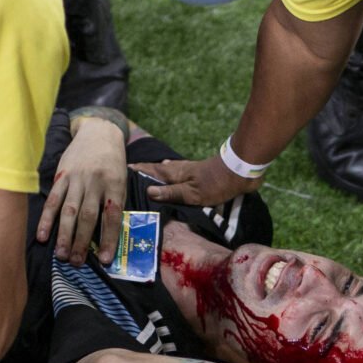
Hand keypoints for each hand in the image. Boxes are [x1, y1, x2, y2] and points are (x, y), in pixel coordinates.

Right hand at [36, 117, 125, 264]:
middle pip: (88, 216)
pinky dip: (47, 219)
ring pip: (69, 211)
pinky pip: (53, 199)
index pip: (112, 216)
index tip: (106, 259)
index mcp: (114, 184)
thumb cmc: (112, 162)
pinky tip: (42, 235)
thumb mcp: (120, 180)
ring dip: (64, 235)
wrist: (98, 132)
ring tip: (61, 255)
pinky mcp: (62, 175)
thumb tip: (107, 236)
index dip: (109, 239)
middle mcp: (95, 182)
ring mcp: (77, 179)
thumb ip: (113, 203)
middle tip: (77, 263)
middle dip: (82, 242)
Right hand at [131, 155, 260, 205]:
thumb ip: (171, 192)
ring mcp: (189, 172)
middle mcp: (179, 171)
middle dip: (144, 172)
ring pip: (168, 172)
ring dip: (157, 174)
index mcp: (175, 174)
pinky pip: (179, 177)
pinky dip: (170, 177)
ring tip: (146, 177)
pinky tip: (172, 177)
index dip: (137, 170)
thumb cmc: (216, 183)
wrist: (240, 171)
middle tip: (130, 176)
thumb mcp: (192, 193)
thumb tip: (147, 190)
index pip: (150, 170)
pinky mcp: (200, 176)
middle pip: (157, 170)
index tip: (122, 169)